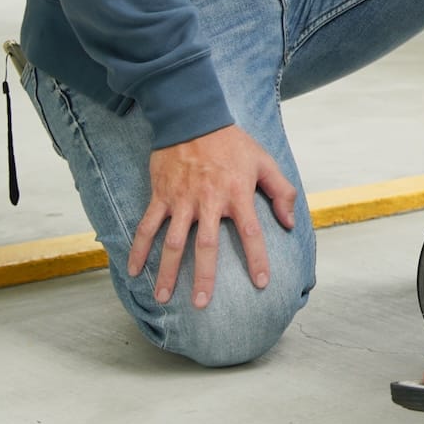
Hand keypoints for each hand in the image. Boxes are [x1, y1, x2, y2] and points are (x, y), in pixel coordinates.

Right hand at [127, 124, 299, 308]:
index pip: (251, 234)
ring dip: (166, 271)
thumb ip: (281, 192)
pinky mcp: (161, 196)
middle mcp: (209, 201)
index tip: (260, 284)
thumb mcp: (265, 161)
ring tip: (162, 297)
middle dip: (204, 277)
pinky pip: (147, 226)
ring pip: (172, 242)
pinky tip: (133, 270)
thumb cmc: (232, 143)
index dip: (257, 260)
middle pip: (205, 246)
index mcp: (237, 195)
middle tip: (201, 304)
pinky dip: (138, 249)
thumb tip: (290, 223)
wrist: (193, 119)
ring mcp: (181, 200)